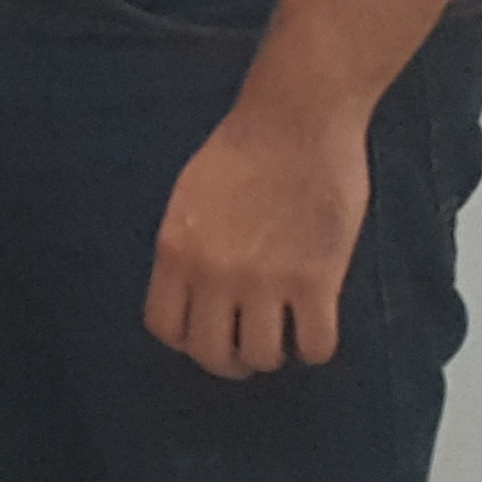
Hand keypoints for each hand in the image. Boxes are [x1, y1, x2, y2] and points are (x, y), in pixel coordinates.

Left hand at [144, 92, 368, 377]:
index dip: (189, 339)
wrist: (295, 120)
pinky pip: (315, 346)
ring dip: (275, 354)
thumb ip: (188, 250)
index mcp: (176, 251)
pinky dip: (316, 347)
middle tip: (249, 346)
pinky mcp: (315, 280)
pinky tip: (316, 325)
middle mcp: (213, 273)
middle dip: (230, 361)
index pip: (165, 328)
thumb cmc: (243, 149)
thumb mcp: (190, 200)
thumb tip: (196, 294)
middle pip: (211, 354)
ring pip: (263, 357)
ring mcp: (264, 280)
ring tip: (284, 333)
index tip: (210, 331)